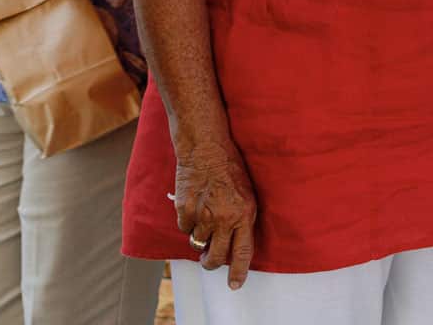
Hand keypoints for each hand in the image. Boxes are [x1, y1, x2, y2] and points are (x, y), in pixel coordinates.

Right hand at [172, 137, 259, 288]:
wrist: (206, 148)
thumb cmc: (229, 168)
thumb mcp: (247, 193)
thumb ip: (242, 219)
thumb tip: (235, 241)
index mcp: (244, 214)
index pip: (243, 252)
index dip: (238, 272)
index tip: (235, 284)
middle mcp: (224, 218)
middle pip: (216, 257)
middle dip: (211, 263)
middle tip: (208, 259)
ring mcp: (203, 216)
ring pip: (198, 243)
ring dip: (200, 237)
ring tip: (203, 217)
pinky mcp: (185, 211)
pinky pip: (185, 229)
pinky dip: (188, 223)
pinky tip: (193, 206)